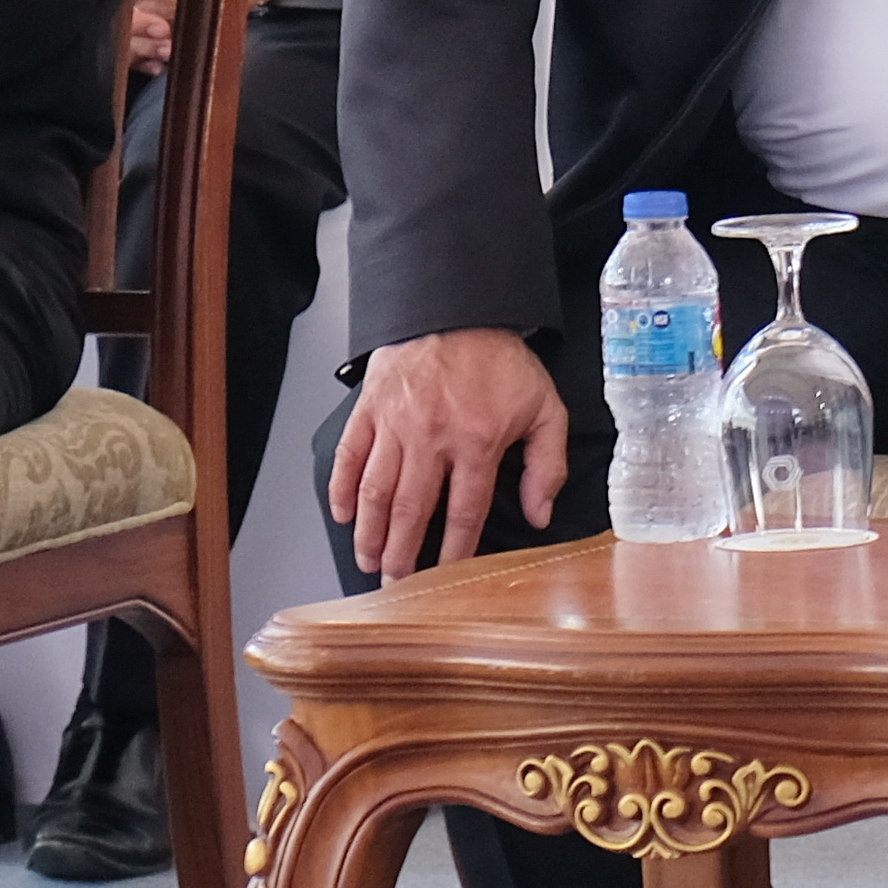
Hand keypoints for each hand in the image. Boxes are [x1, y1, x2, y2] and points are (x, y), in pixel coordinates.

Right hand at [332, 327, 566, 577]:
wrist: (459, 304)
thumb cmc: (500, 358)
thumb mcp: (544, 406)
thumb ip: (546, 464)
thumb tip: (540, 513)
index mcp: (477, 441)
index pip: (464, 512)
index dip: (454, 552)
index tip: (444, 577)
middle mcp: (432, 437)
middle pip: (412, 511)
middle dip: (402, 556)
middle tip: (395, 584)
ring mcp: (396, 422)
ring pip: (376, 491)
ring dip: (370, 533)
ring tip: (368, 561)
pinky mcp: (370, 407)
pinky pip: (350, 455)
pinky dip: (342, 488)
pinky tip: (344, 514)